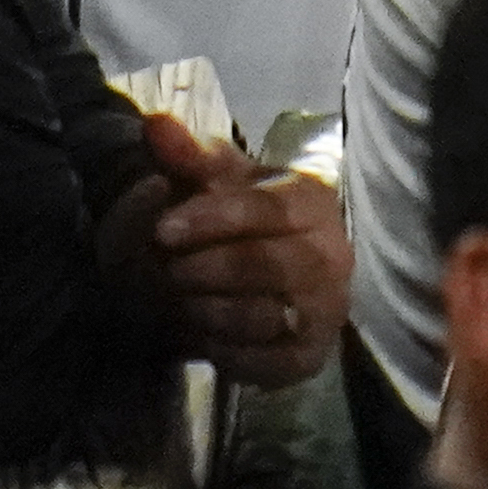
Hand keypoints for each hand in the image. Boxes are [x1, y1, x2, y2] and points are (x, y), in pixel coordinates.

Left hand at [102, 117, 346, 385]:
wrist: (286, 267)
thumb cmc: (248, 214)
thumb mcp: (222, 179)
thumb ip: (190, 155)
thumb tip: (155, 125)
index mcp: (312, 203)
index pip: (265, 210)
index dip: (212, 219)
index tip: (163, 230)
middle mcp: (332, 258)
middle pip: (268, 266)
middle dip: (207, 269)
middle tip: (165, 271)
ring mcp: (327, 310)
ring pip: (268, 316)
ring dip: (211, 311)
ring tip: (176, 303)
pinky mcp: (312, 356)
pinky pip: (269, 363)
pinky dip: (227, 352)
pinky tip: (197, 335)